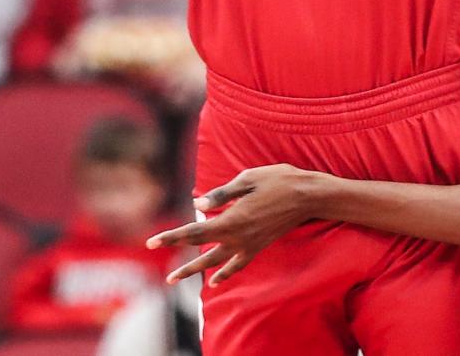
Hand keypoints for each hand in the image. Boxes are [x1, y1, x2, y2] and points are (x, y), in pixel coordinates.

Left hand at [146, 165, 317, 286]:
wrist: (307, 196)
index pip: (194, 231)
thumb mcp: (248, 178)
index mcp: (232, 219)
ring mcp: (249, 245)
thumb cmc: (277, 180)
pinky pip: (237, 265)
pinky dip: (224, 274)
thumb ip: (222, 194)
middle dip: (179, 256)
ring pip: (216, 262)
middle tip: (159, 264)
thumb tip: (199, 205)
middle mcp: (238, 236)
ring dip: (195, 270)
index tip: (152, 240)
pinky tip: (215, 281)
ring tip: (175, 279)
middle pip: (201, 250)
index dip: (172, 236)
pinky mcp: (258, 247)